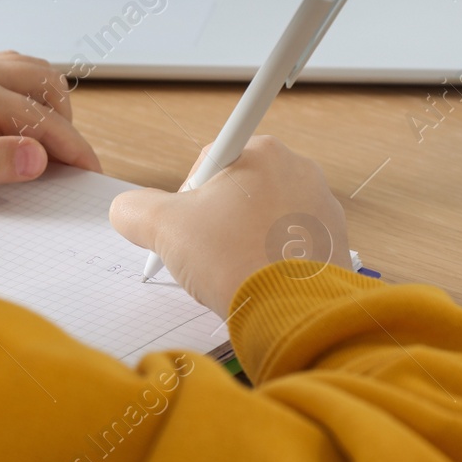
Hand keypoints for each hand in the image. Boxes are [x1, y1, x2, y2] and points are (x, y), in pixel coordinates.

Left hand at [0, 52, 101, 201]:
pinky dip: (38, 92)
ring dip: (55, 105)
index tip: (90, 171)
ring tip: (52, 143)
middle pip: (49, 88)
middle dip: (67, 126)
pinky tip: (31, 121)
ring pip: (40, 73)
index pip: (40, 118)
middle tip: (71, 163)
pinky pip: (23, 69)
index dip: (72, 146)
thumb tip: (38, 155)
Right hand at [109, 136, 349, 316]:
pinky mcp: (335, 237)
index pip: (208, 164)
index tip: (188, 229)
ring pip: (264, 216)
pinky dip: (272, 256)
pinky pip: (291, 240)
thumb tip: (127, 210)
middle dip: (217, 221)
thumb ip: (135, 210)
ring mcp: (321, 203)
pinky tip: (260, 279)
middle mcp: (298, 168)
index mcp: (260, 150)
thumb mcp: (164, 229)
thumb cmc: (234, 262)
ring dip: (244, 239)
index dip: (187, 199)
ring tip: (235, 270)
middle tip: (207, 254)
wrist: (293, 311)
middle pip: (237, 189)